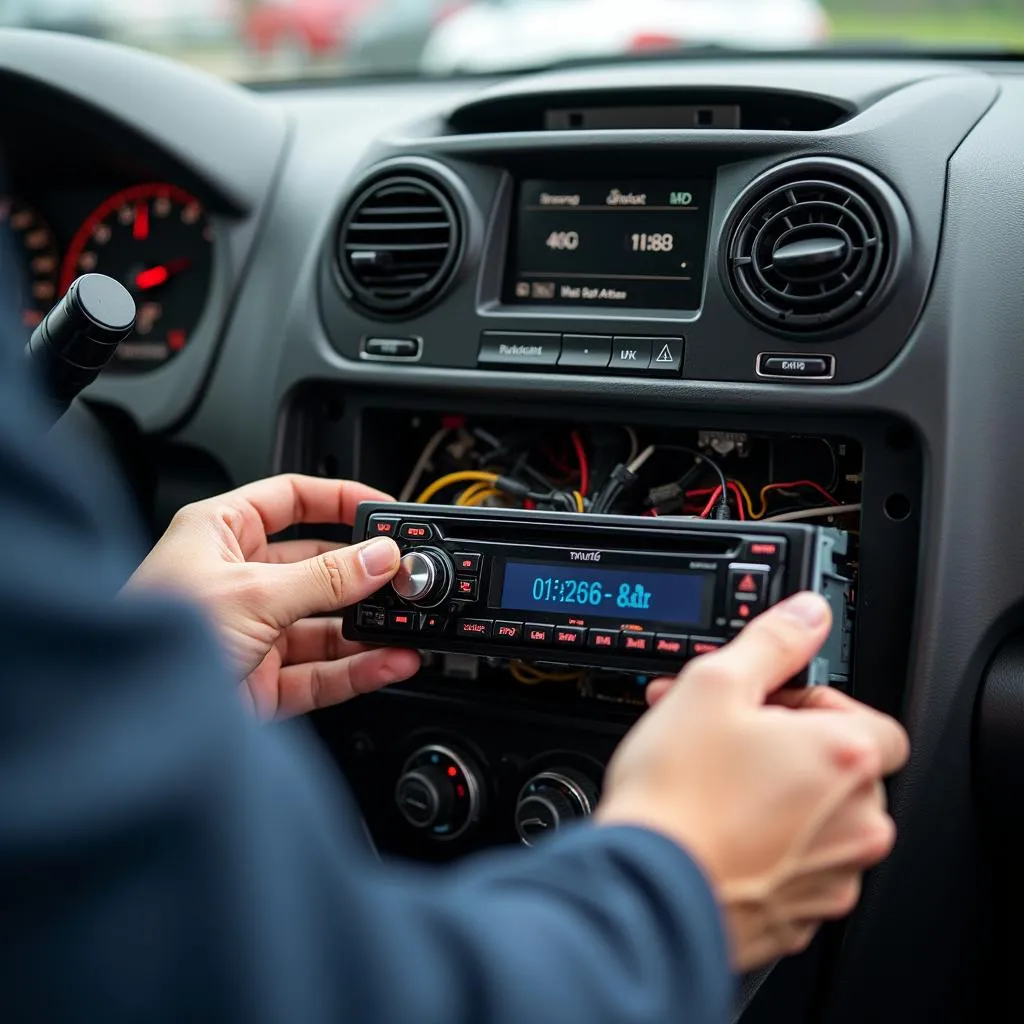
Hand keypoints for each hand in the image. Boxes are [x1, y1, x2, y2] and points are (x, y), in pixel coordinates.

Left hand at [129, 474, 419, 718]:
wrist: (125, 723)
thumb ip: (325, 577)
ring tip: (405, 622)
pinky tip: (389, 660)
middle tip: (403, 576)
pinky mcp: (263, 682)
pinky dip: (358, 667)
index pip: (291, 500)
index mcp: (220, 535)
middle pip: (317, 565)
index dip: (339, 500)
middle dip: (362, 572)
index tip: (383, 511)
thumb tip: (379, 557)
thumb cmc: (152, 640)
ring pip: (324, 623)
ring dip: (366, 625)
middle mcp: (237, 580)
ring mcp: (252, 633)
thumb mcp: (252, 593)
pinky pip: (323, 670)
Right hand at [595, 593, 908, 971]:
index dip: (816, 706)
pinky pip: (793, 868)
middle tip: (725, 738)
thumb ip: (772, 643)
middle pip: (840, 771)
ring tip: (710, 782)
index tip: (768, 709)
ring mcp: (831, 876)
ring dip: (775, 796)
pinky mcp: (799, 918)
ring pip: (816, 821)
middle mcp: (856, 822)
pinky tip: (713, 828)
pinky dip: (764, 847)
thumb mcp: (714, 685)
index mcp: (845, 758)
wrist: (648, 889)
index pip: (872, 721)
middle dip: (784, 748)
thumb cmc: (678, 794)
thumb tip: (807, 614)